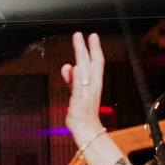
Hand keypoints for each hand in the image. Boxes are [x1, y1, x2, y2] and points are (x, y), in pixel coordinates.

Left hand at [60, 32, 106, 149]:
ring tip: (79, 44)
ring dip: (82, 57)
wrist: (87, 130)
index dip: (95, 48)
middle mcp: (92, 86)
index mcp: (94, 83)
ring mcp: (86, 93)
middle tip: (80, 34)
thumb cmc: (83, 112)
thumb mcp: (76, 92)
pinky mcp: (78, 102)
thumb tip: (67, 66)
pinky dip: (77, 78)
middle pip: (90, 64)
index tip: (92, 35)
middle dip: (85, 48)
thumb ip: (71, 79)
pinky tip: (75, 67)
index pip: (97, 62)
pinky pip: (78, 88)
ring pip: (85, 73)